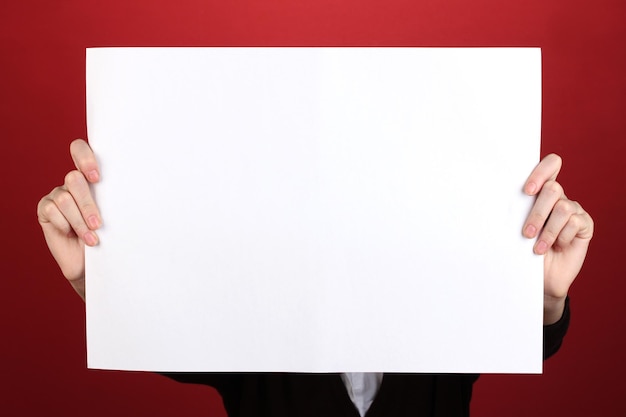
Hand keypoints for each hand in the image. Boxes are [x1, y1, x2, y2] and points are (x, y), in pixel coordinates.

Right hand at [37, 139, 100, 298]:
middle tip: (97, 223)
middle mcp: (72, 183)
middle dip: (87, 204)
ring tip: (91, 237)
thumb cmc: (110, 237)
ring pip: (65, 197)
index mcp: (91, 178)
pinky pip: (52, 210)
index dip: (85, 158)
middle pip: (74, 178)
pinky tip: (72, 235)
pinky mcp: (45, 209)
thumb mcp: (116, 216)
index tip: (97, 179)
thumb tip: (138, 186)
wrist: (94, 263)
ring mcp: (56, 194)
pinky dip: (65, 225)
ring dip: (79, 221)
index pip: (80, 150)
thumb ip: (116, 198)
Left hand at [523, 154, 593, 323]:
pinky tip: (556, 247)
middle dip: (537, 213)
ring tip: (538, 248)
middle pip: (553, 188)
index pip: (550, 165)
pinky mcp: (584, 224)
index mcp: (540, 192)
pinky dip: (561, 237)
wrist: (539, 277)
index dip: (541, 171)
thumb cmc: (522, 250)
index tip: (527, 191)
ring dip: (547, 230)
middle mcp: (559, 197)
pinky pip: (575, 222)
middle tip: (526, 233)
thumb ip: (514, 211)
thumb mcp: (514, 228)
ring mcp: (573, 209)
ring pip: (563, 207)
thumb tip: (492, 198)